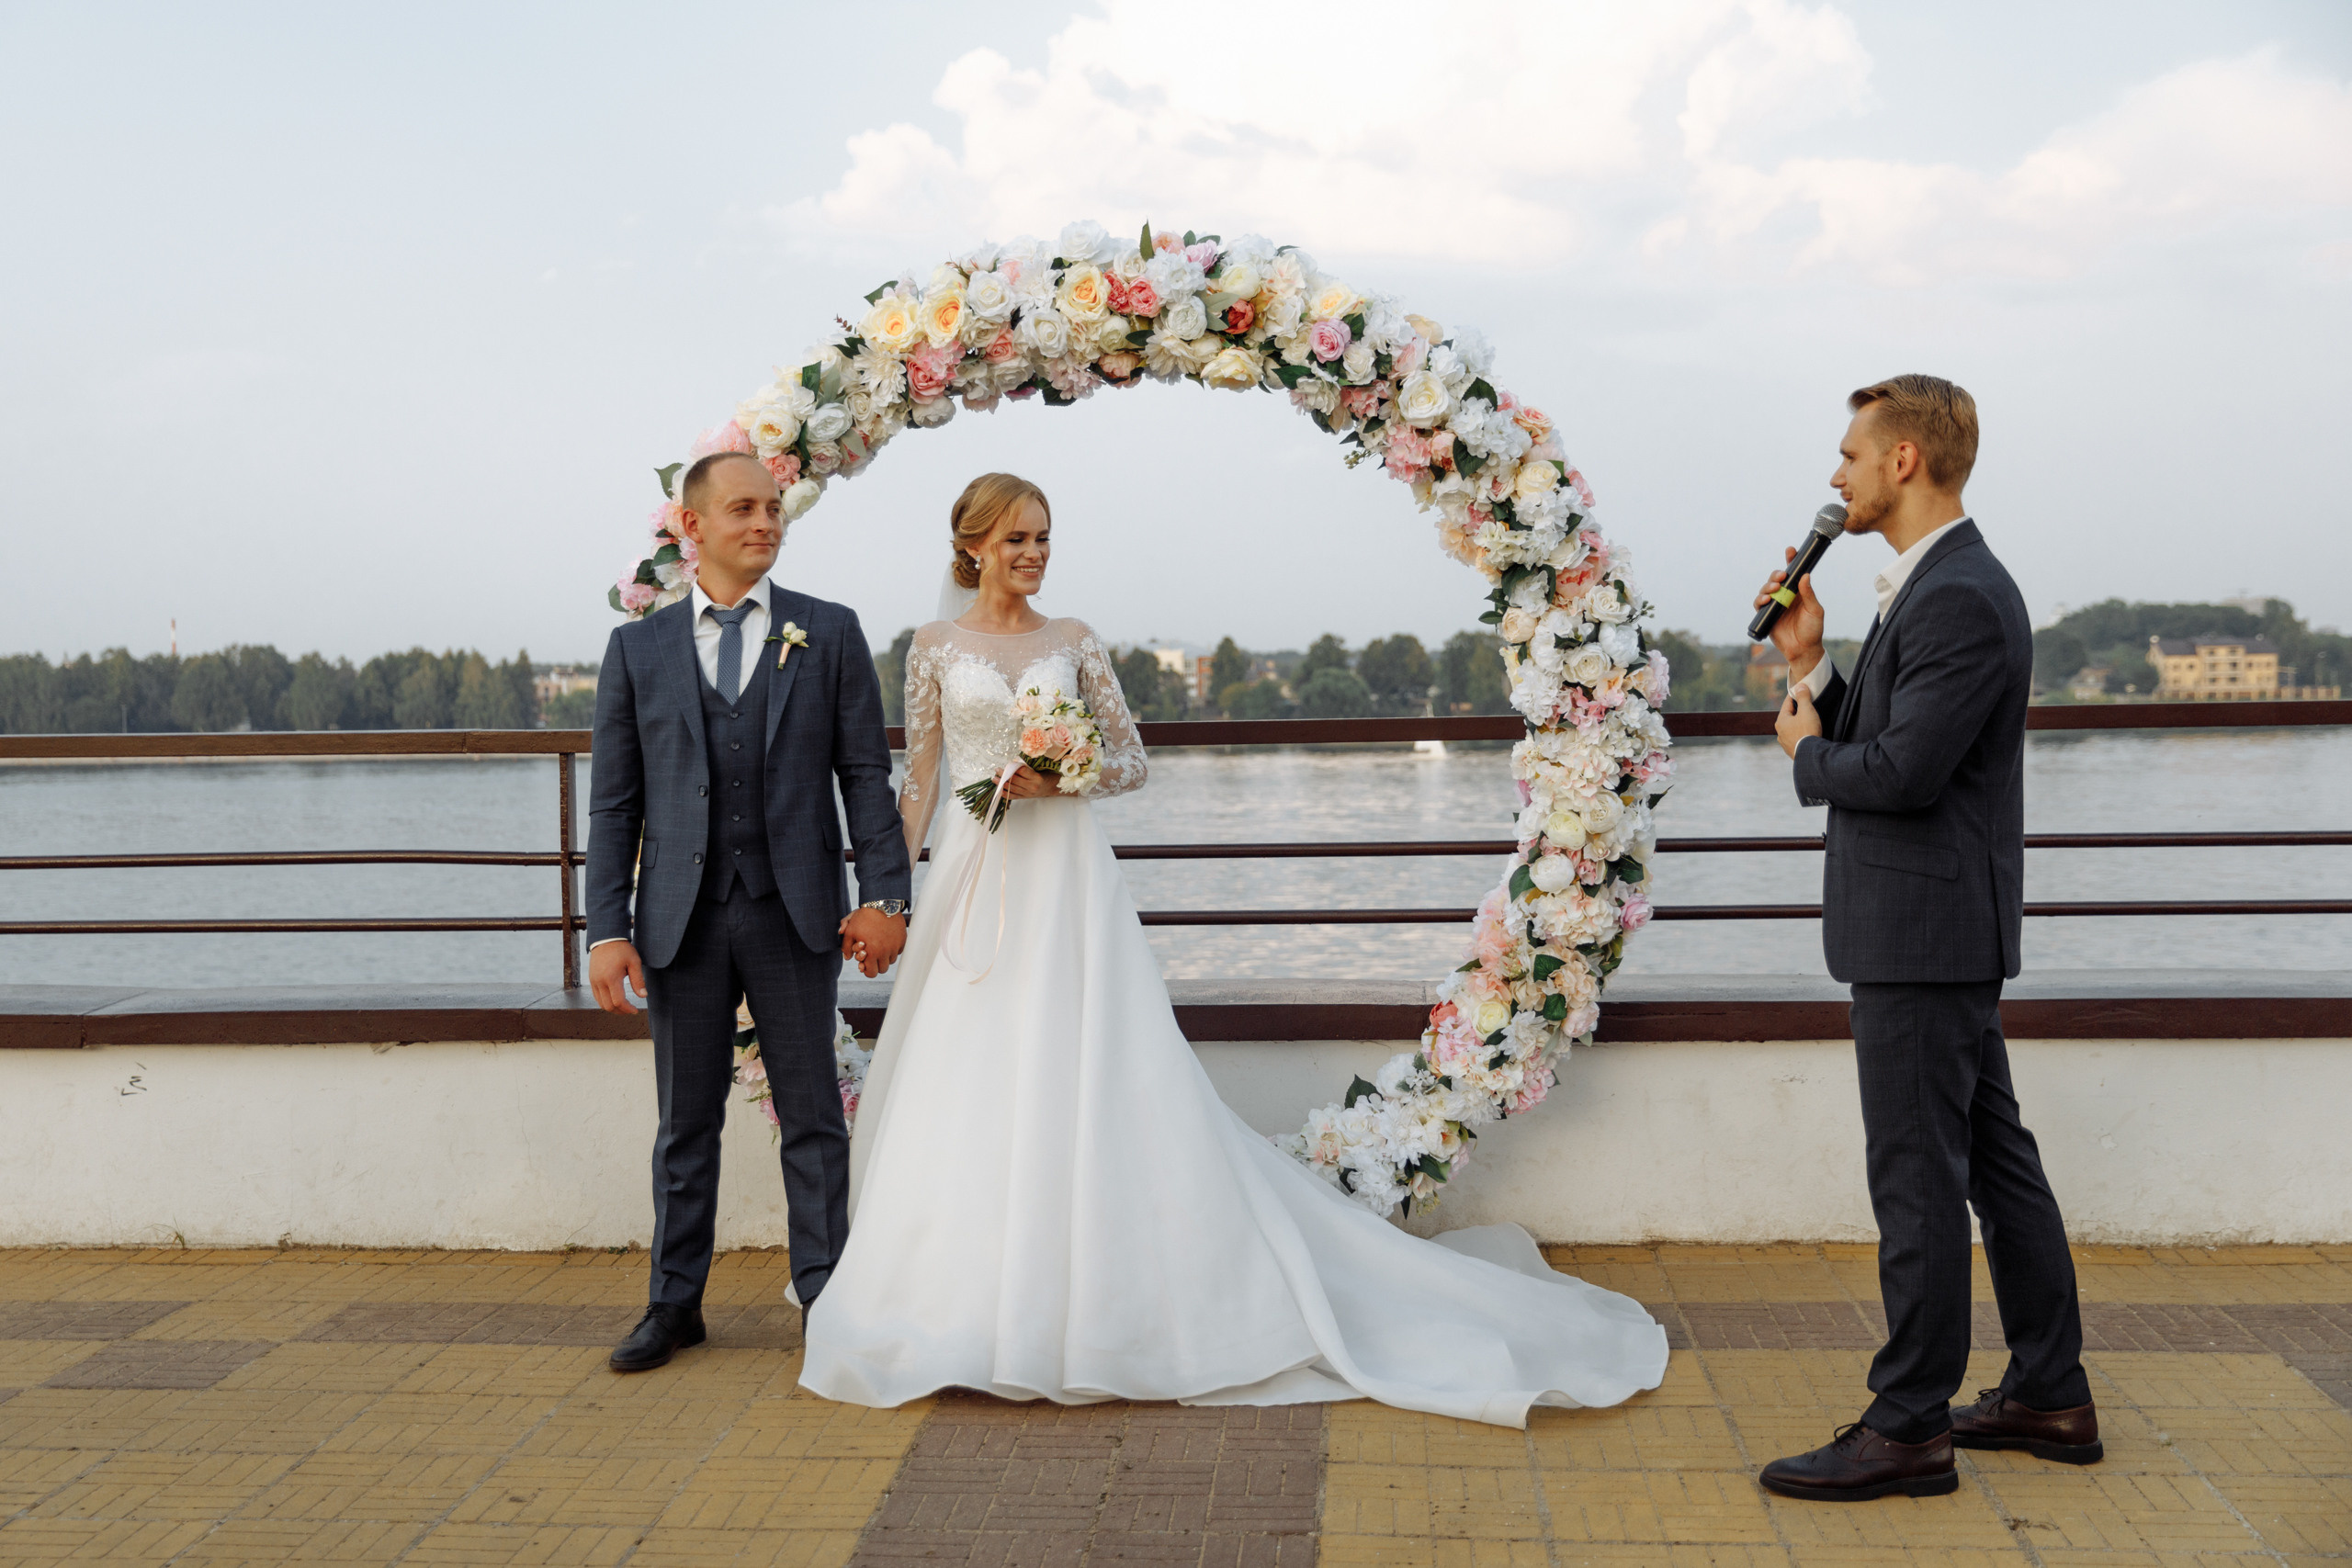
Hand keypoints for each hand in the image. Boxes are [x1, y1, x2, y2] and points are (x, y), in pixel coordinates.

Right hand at [590, 940, 646, 1014]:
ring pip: (601, 1003)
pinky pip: (597, 997)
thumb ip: (638, 980)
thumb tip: (643, 996)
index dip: (627, 1009)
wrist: (606, 938)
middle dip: (620, 1011)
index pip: (618, 1001)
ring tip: (624, 1006)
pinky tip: (615, 999)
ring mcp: (594, 981)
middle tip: (630, 1010)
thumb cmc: (622, 949)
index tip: (635, 1010)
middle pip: (608, 1006)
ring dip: (612, 1008)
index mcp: (611, 978)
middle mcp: (599, 982)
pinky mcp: (591, 980)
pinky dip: (605, 1002)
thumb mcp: (634, 962)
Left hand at [838, 907, 907, 977]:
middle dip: (876, 965)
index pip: (871, 973)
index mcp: (871, 953)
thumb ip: (846, 946)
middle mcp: (885, 952)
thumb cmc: (864, 917)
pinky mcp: (902, 940)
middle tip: (872, 956)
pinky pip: (898, 951)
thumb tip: (848, 957)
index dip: (867, 970)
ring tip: (879, 947)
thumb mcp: (850, 930)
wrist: (882, 903)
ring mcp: (895, 946)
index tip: (865, 964)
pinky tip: (886, 941)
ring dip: (885, 957)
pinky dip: (893, 949)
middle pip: (882, 969)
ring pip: (891, 960)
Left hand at [999, 763, 1057, 799]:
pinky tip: (999, 790)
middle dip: (1004, 775)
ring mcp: (1028, 793)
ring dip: (1002, 783)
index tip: (1007, 763)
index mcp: (1036, 778)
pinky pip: (1013, 796)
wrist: (1054, 788)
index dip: (1013, 767)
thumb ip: (1027, 767)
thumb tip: (1013, 763)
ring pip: (1012, 788)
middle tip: (997, 770)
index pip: (1021, 771)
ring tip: (994, 779)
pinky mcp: (1026, 797)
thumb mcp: (1040, 769)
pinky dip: (1005, 793)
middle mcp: (1032, 786)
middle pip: (1015, 780)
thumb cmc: (1047, 775)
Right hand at [1754, 546, 1826, 680]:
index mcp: (1799, 593)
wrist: (1803, 650)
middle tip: (1781, 577)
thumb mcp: (1815, 610)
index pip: (1794, 574)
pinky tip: (1765, 600)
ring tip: (1774, 591)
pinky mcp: (1767, 615)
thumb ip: (1809, 594)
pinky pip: (1759, 604)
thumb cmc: (1812, 630)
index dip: (1791, 561)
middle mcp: (1786, 596)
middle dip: (1776, 575)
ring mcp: (1775, 605)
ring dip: (1768, 587)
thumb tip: (1805, 576)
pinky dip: (1760, 600)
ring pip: (1766, 589)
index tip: (1790, 551)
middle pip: (1776, 579)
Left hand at [1777, 685, 1821, 758]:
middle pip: (1789, 716)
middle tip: (1806, 704)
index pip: (1787, 703)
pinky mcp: (1792, 751)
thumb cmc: (1807, 732)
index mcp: (1781, 721)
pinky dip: (1801, 733)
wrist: (1810, 756)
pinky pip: (1796, 738)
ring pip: (1791, 728)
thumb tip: (1799, 686)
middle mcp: (1780, 732)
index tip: (1800, 689)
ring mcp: (1785, 743)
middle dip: (1797, 710)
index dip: (1794, 695)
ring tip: (1807, 720)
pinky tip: (1807, 734)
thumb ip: (1803, 697)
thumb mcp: (1806, 710)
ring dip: (1798, 723)